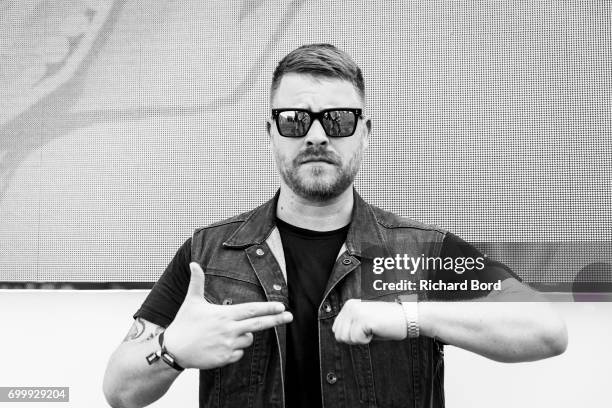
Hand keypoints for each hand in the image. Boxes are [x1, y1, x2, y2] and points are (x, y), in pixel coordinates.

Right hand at [163, 262, 292, 369]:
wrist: (173, 350)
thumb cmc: (184, 324)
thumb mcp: (191, 301)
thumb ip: (197, 282)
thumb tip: (193, 263)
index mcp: (224, 314)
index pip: (252, 310)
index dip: (268, 308)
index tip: (282, 307)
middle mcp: (229, 330)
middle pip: (258, 324)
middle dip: (276, 320)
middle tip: (290, 317)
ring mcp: (228, 345)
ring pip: (248, 339)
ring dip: (243, 336)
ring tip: (223, 334)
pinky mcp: (225, 359)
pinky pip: (239, 353)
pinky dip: (234, 349)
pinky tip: (219, 346)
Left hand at [332, 299, 406, 344]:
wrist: (408, 317)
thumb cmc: (387, 322)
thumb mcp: (364, 321)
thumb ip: (349, 325)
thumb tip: (337, 335)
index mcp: (349, 305)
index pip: (336, 330)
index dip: (351, 336)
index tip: (365, 329)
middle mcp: (350, 306)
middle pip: (339, 336)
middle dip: (354, 339)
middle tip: (369, 330)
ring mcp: (356, 312)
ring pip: (346, 339)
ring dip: (360, 339)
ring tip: (373, 329)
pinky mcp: (363, 319)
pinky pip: (356, 340)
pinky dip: (367, 340)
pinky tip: (376, 330)